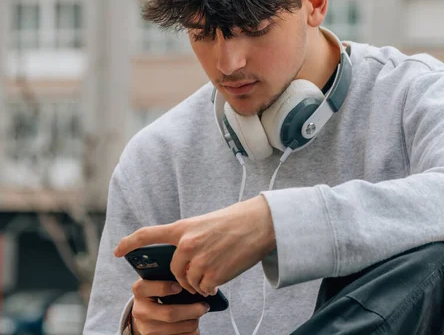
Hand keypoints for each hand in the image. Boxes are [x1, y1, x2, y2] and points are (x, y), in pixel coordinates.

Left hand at [115, 195, 275, 296]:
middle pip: (173, 270)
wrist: (260, 223)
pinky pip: (204, 288)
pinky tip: (220, 278)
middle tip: (196, 275)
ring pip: (189, 282)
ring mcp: (199, 260)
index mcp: (183, 227)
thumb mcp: (206, 223)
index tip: (117, 251)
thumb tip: (184, 258)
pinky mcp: (213, 274)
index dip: (129, 244)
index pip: (148, 234)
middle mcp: (187, 244)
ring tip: (214, 273)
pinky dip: (210, 287)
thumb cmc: (236, 221)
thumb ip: (191, 238)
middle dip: (183, 276)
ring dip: (199, 283)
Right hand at [130, 279, 208, 334]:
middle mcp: (140, 311)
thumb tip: (191, 279)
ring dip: (194, 321)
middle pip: (170, 314)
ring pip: (179, 328)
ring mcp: (146, 328)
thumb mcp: (158, 281)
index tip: (179, 287)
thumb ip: (170, 277)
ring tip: (198, 314)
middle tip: (204, 306)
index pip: (147, 288)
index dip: (164, 288)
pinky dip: (191, 331)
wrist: (147, 314)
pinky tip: (191, 323)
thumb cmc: (159, 292)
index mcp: (140, 291)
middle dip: (192, 310)